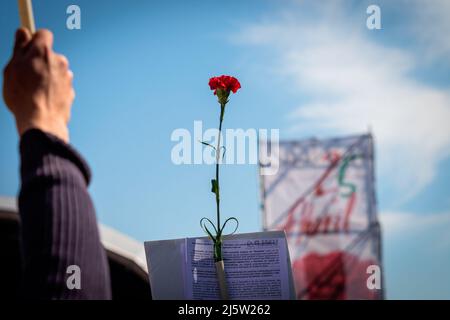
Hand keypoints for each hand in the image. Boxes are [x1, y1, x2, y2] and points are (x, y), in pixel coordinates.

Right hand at [3, 28, 74, 142]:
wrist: (42, 121)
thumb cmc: (23, 94)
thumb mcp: (13, 68)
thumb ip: (19, 48)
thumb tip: (24, 32)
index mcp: (44, 52)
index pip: (43, 34)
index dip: (34, 40)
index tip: (27, 47)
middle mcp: (60, 62)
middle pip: (49, 55)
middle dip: (39, 62)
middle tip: (25, 75)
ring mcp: (67, 78)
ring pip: (55, 72)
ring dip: (46, 78)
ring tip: (33, 92)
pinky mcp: (71, 92)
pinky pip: (60, 87)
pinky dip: (53, 91)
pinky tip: (43, 101)